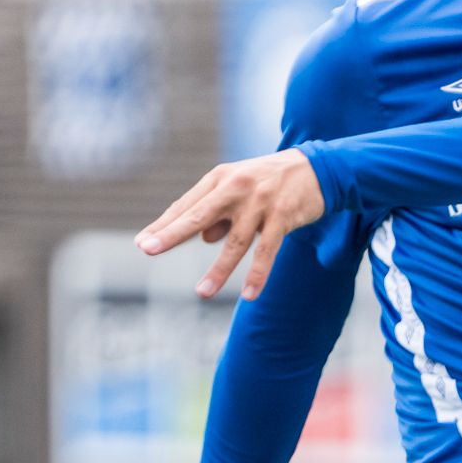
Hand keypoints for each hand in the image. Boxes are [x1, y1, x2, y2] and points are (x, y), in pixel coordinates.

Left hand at [136, 150, 325, 299]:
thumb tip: (206, 238)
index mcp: (220, 179)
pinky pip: (267, 250)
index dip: (165, 225)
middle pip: (200, 215)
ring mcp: (261, 203)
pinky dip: (259, 273)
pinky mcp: (283, 217)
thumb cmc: (270, 181)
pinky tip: (251, 294)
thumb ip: (220, 212)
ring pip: (235, 241)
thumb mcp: (241, 189)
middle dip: (174, 233)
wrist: (318, 168)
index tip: (144, 244)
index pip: (187, 205)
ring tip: (202, 292)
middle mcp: (237, 188)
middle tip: (150, 249)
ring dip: (219, 269)